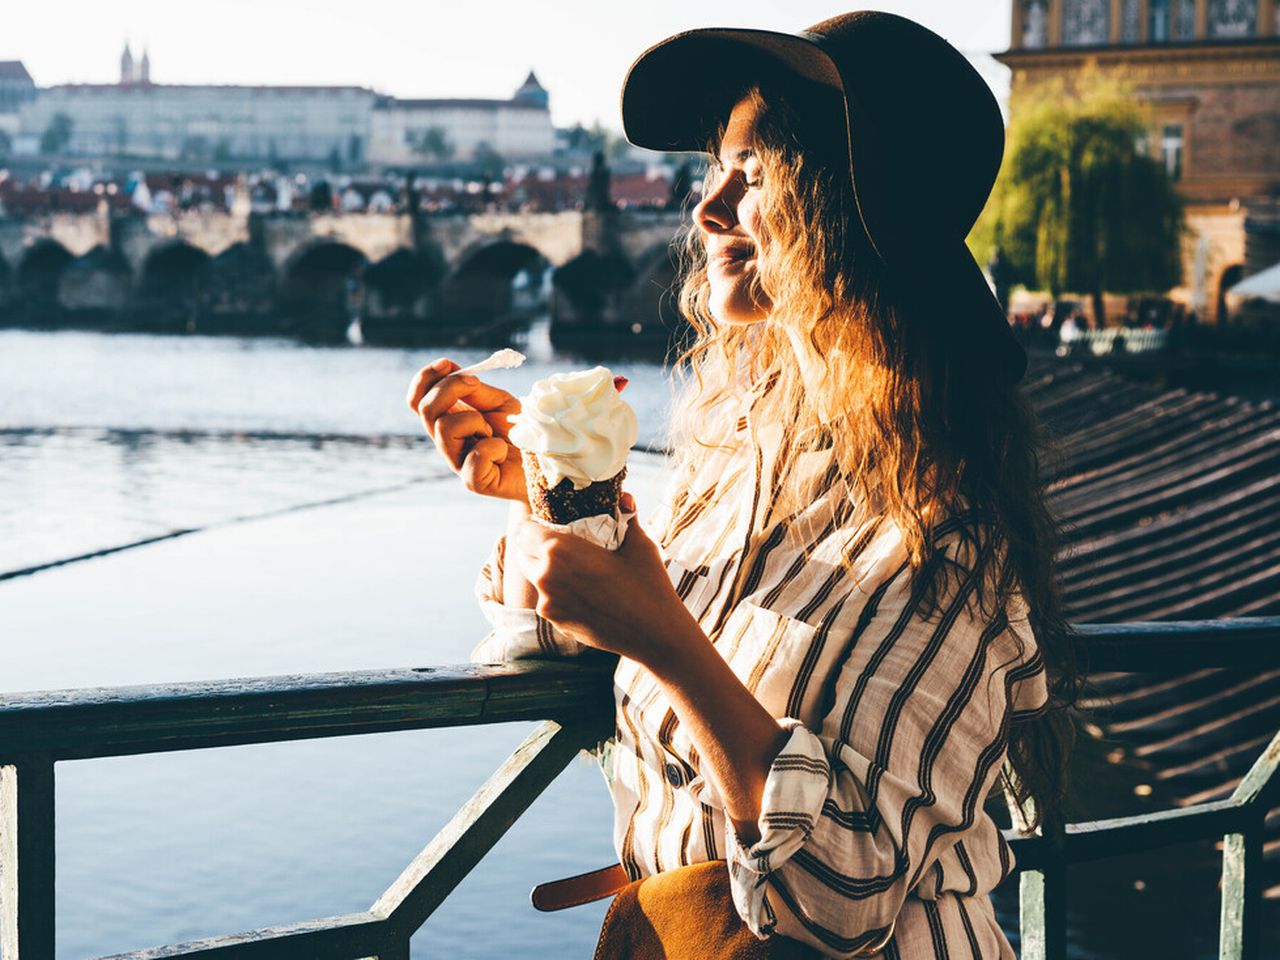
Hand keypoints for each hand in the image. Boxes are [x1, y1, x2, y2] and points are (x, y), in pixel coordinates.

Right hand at [406, 357, 525, 502]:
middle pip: (426, 410)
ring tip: (493, 430)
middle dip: (449, 388)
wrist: (544, 460)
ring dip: (473, 420)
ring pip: (444, 429)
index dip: (424, 379)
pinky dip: (494, 447)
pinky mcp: (474, 482)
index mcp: (449, 420)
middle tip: (476, 386)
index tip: (446, 363)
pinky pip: (474, 458)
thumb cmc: (519, 431)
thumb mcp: (498, 402)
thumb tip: (453, 370)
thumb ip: (475, 390)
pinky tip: (503, 451)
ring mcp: (458, 463)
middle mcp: (447, 442)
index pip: (418, 400)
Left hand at [508, 494, 704, 668]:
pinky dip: (558, 592)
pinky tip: (584, 591)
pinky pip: (548, 600)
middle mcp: (546, 577)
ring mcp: (548, 604)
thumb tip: (624, 497)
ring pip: (534, 578)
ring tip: (574, 568)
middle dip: (536, 545)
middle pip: (523, 553)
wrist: (655, 635)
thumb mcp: (639, 544)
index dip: (535, 524)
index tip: (551, 523)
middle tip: (561, 542)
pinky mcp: (556, 623)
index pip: (524, 529)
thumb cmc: (649, 586)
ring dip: (546, 569)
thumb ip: (626, 516)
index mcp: (559, 551)